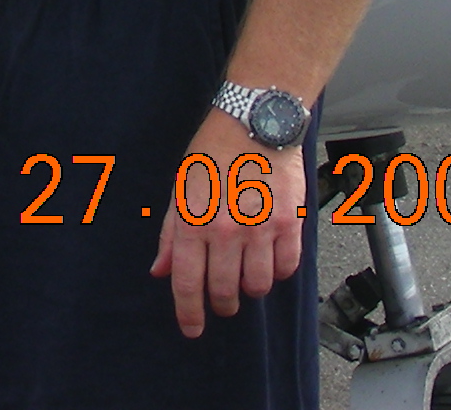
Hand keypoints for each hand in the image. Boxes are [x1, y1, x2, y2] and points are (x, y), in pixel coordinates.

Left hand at [148, 110, 306, 337]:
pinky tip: (269, 257)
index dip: (189, 314)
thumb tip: (161, 270)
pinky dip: (278, 271)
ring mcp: (261, 229)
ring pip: (258, 286)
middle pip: (224, 292)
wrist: (255, 122)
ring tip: (246, 271)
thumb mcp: (180, 187)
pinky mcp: (289, 223)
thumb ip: (171, 232)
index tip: (191, 329)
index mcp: (194, 221)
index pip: (188, 284)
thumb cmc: (214, 150)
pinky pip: (286, 268)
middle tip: (223, 298)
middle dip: (222, 303)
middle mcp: (227, 230)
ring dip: (250, 287)